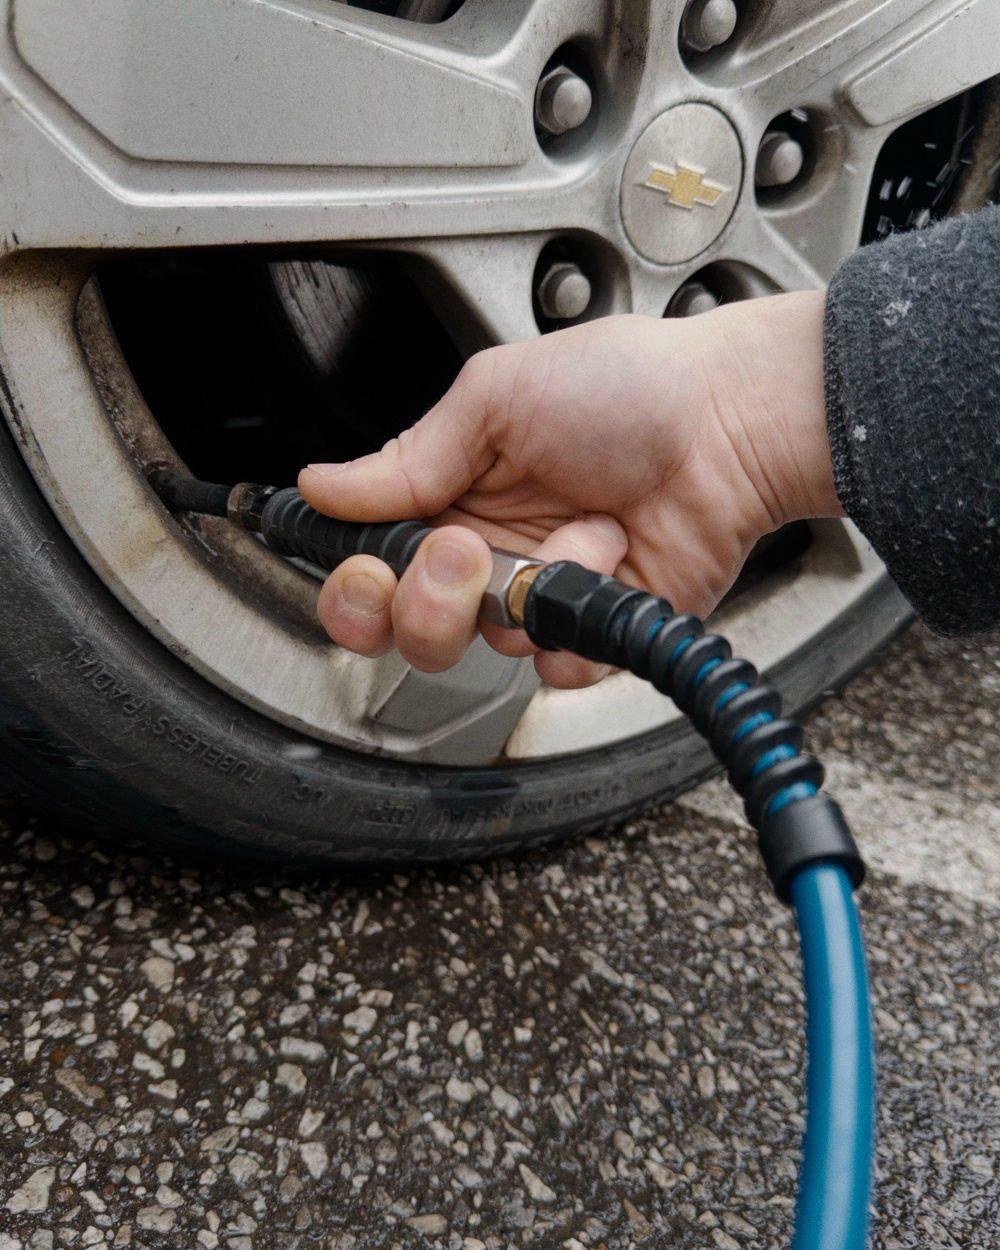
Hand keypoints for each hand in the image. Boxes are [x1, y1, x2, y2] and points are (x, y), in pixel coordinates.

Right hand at [298, 291, 841, 687]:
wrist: (728, 420)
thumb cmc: (627, 387)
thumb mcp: (496, 398)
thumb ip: (409, 456)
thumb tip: (324, 485)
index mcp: (450, 496)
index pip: (372, 567)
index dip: (357, 586)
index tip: (368, 570)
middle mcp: (488, 554)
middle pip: (412, 627)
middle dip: (427, 600)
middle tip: (463, 550)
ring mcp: (543, 596)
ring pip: (484, 650)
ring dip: (528, 588)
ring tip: (581, 525)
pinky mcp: (597, 629)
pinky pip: (557, 667)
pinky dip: (578, 627)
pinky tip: (610, 564)